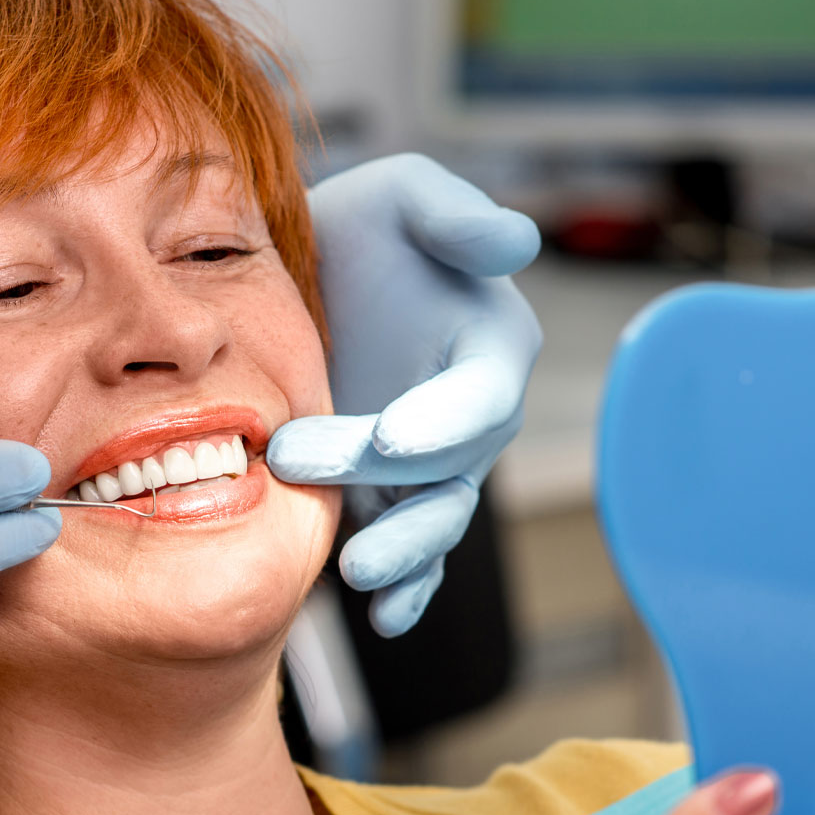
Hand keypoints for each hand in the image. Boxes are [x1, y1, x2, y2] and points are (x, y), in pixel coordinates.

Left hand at [267, 153, 542, 635]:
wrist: (301, 277)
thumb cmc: (363, 227)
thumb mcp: (402, 196)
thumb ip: (454, 217)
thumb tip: (516, 242)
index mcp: (491, 345)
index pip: (481, 395)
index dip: (444, 420)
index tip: (392, 438)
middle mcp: (472, 416)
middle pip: (447, 467)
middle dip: (386, 480)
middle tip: (297, 462)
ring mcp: (433, 465)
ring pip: (435, 522)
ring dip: (404, 553)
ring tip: (357, 573)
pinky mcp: (391, 498)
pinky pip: (413, 553)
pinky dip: (407, 590)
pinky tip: (384, 619)